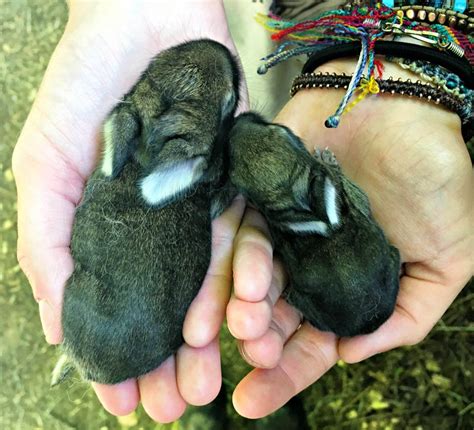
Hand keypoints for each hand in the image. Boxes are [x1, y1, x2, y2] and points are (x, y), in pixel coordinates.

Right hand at [12, 0, 247, 421]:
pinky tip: (235, 322)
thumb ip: (48, 244)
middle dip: (169, 360)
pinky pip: (242, 240)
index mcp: (112, 230)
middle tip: (172, 408)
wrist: (143, 20)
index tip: (122, 401)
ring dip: (207, 337)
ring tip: (207, 384)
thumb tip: (56, 325)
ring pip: (208, 285)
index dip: (117, 356)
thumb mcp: (46, 169)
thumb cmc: (84, 88)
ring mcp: (200, 207)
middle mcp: (160, 226)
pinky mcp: (237, 182)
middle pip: (167, 307)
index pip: (116, 307)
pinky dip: (237, 283)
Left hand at [227, 58, 472, 417]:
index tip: (253, 402)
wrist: (404, 105)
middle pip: (271, 314)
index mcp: (345, 282)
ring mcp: (280, 227)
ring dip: (239, 304)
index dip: (286, 372)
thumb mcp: (446, 260)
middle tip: (252, 353)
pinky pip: (238, 229)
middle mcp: (306, 261)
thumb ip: (407, 314)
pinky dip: (231, 259)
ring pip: (249, 277)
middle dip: (258, 341)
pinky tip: (235, 283)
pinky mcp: (259, 193)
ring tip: (242, 324)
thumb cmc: (434, 178)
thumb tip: (349, 355)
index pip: (311, 339)